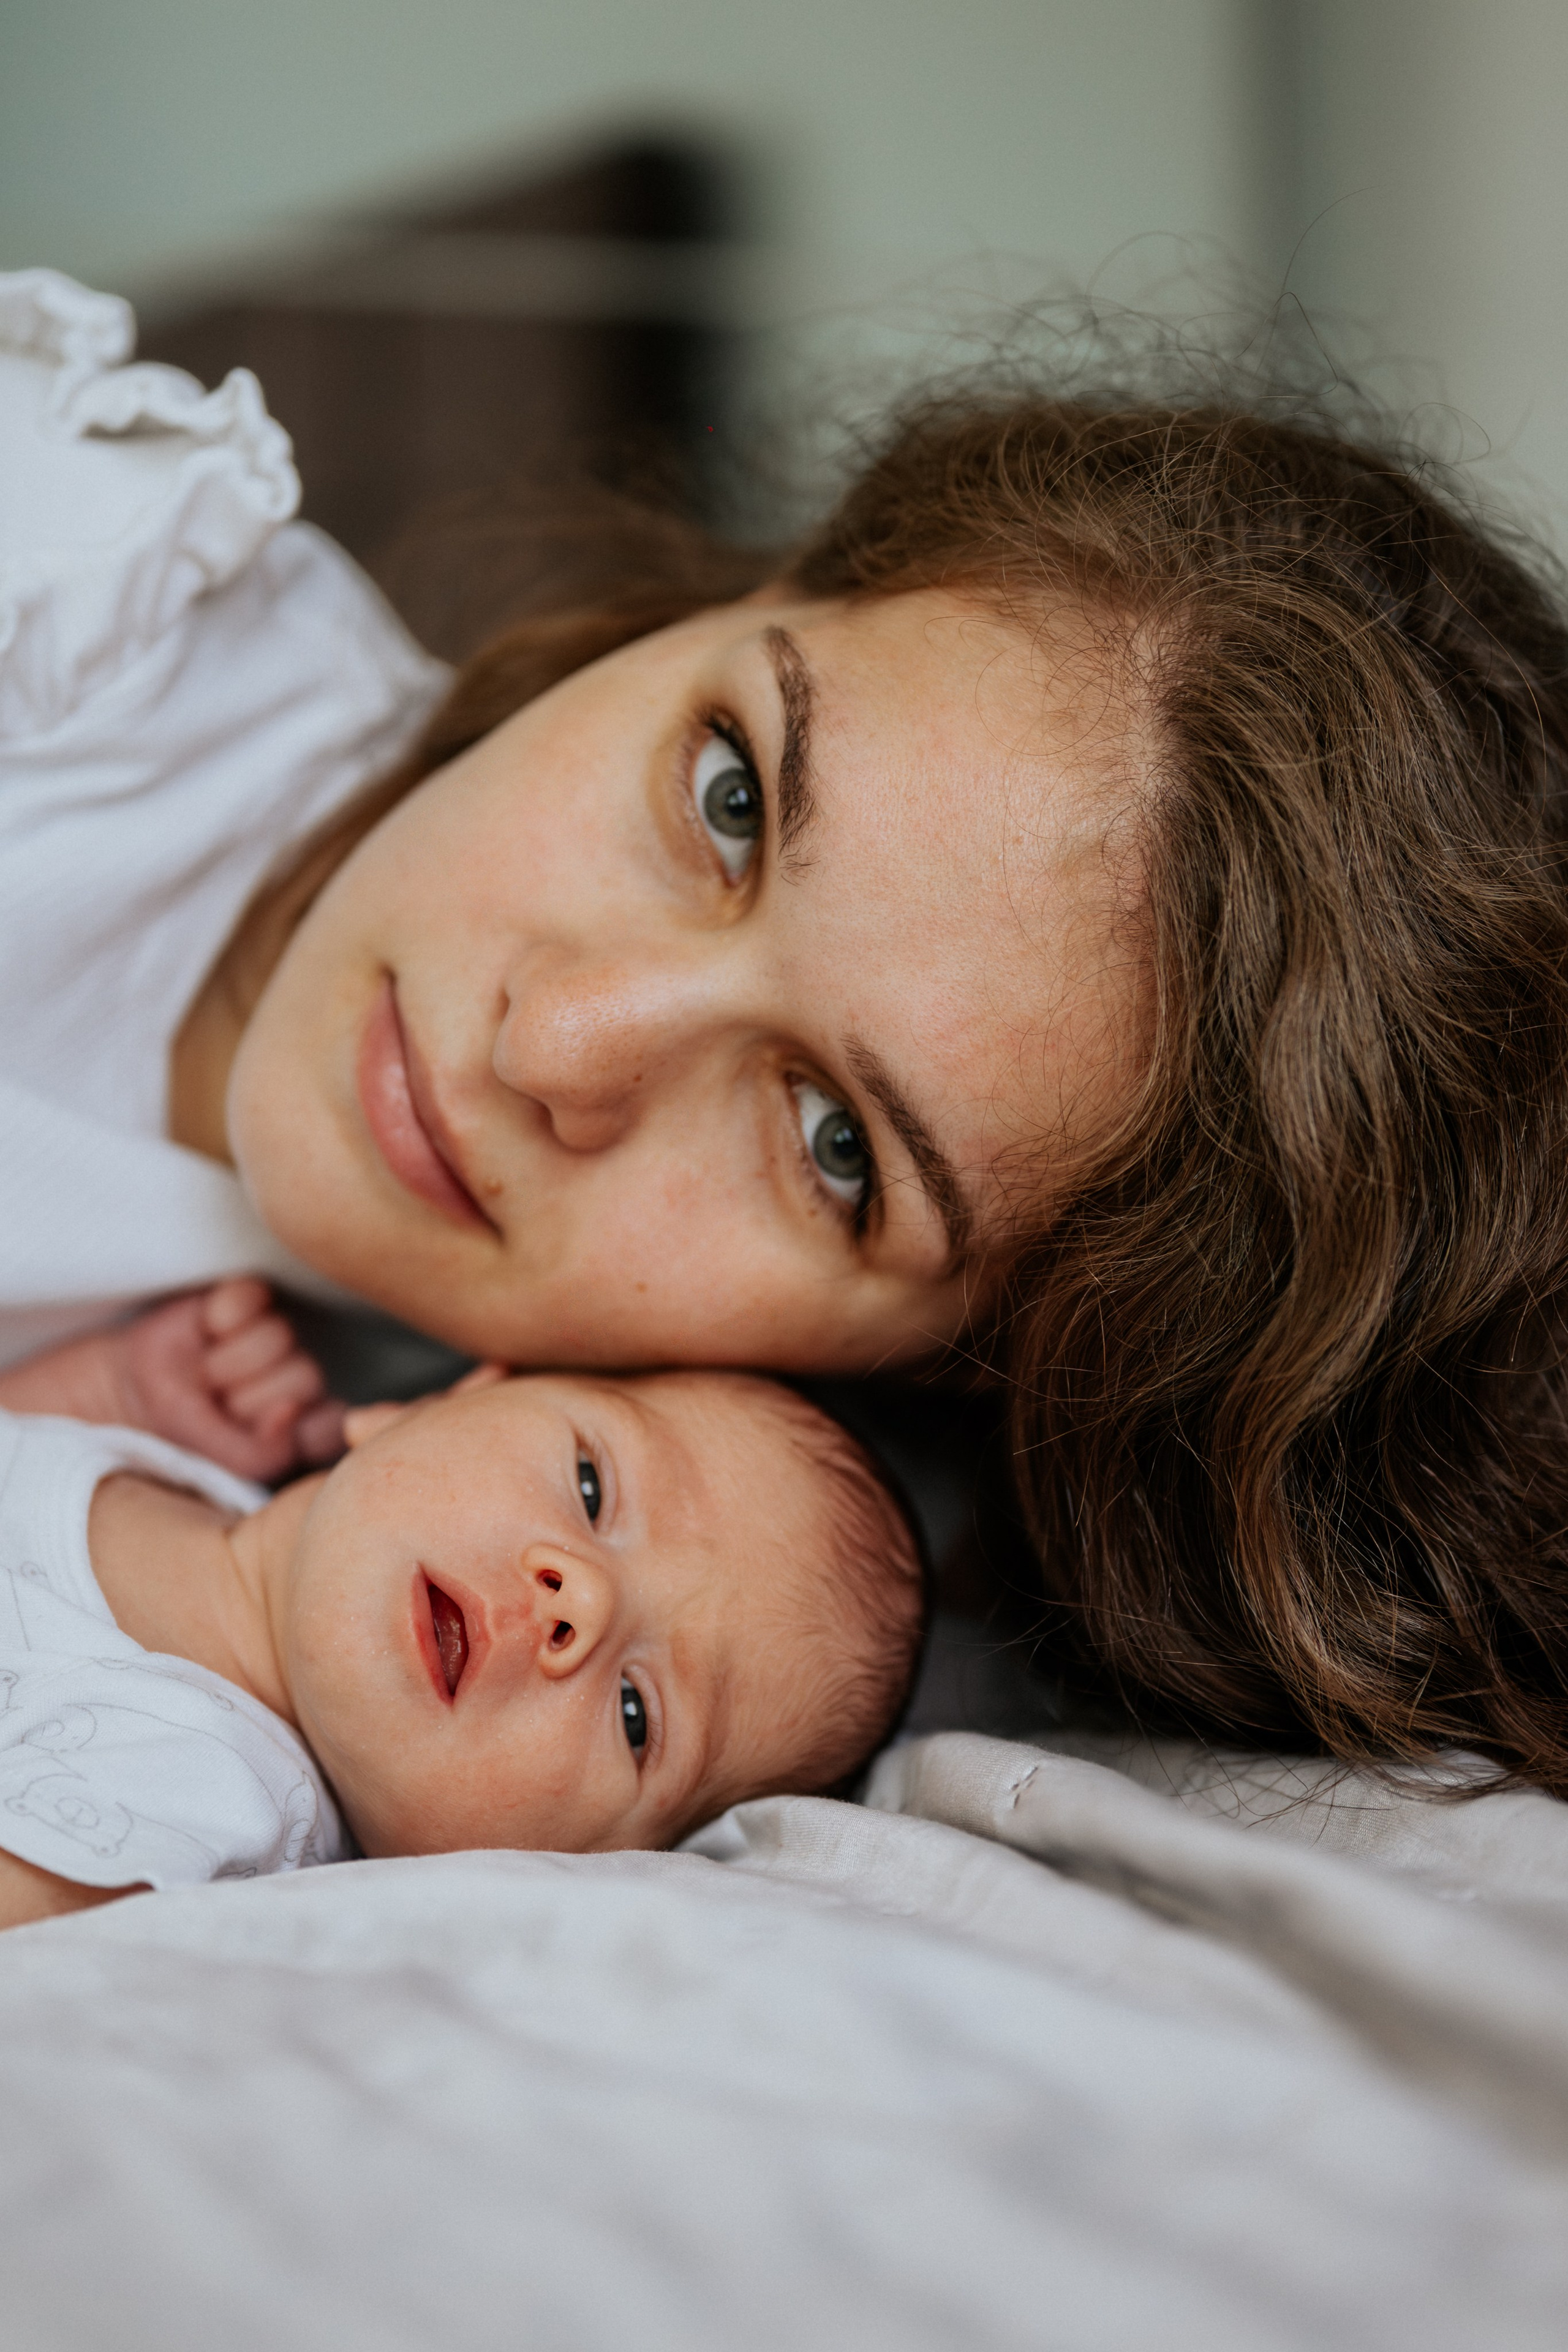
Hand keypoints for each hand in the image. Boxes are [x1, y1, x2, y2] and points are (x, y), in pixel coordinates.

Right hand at [0, 1281, 344, 1480]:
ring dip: (228, 1362)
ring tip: (204, 1374)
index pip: (335, 1421)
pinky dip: (223, 1315)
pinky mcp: (244, 1298)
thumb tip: (291, 1410)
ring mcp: (273, 1335)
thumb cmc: (187, 1438)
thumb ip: (268, 1451)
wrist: (130, 1402)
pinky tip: (205, 1332)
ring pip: (279, 1337)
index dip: (298, 1427)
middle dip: (249, 1396)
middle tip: (216, 1403)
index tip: (257, 1433)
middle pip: (304, 1376)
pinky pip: (252, 1295)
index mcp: (308, 1421)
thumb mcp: (227, 1465)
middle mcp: (298, 1375)